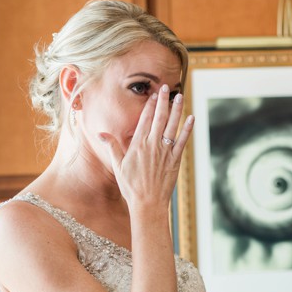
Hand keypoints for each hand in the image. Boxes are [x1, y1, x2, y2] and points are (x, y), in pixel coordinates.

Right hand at [102, 84, 193, 209]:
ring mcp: (165, 152)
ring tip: (179, 97)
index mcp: (138, 145)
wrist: (147, 203)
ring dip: (177, 110)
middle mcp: (152, 145)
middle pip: (159, 118)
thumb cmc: (131, 186)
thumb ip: (112, 147)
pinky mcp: (175, 160)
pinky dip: (187, 129)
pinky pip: (182, 141)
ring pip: (172, 126)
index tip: (153, 94)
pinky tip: (191, 118)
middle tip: (166, 87)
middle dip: (163, 101)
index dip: (150, 105)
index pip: (145, 119)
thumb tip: (100, 134)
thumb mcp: (118, 166)